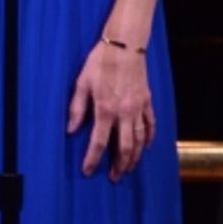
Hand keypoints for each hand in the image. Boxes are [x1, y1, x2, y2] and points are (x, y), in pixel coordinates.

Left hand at [67, 40, 154, 181]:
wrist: (125, 45)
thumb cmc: (100, 62)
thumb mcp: (82, 83)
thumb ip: (77, 108)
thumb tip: (70, 130)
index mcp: (105, 109)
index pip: (99, 142)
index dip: (93, 159)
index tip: (88, 171)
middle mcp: (124, 113)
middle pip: (124, 147)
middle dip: (119, 166)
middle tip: (114, 178)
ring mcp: (138, 109)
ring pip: (140, 141)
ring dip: (134, 158)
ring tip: (128, 169)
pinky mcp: (147, 102)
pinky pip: (151, 125)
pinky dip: (150, 139)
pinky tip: (146, 147)